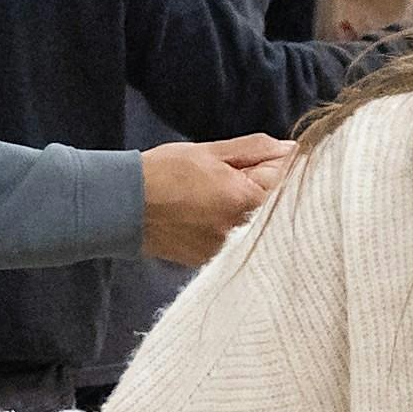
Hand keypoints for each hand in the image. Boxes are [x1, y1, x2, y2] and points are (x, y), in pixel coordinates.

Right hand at [136, 134, 291, 266]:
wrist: (122, 206)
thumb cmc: (163, 173)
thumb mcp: (210, 151)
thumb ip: (255, 149)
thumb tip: (291, 150)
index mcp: (247, 199)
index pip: (288, 176)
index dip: (270, 162)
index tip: (247, 160)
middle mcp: (243, 231)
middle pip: (276, 204)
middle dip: (261, 186)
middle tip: (226, 179)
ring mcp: (228, 250)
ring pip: (256, 224)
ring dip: (245, 209)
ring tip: (212, 198)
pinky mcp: (213, 261)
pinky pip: (236, 240)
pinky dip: (230, 227)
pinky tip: (205, 216)